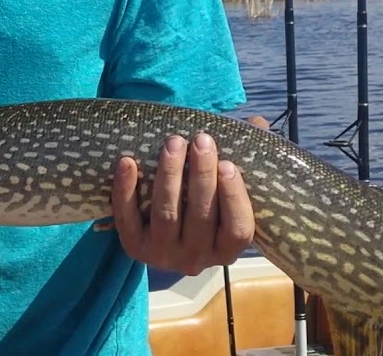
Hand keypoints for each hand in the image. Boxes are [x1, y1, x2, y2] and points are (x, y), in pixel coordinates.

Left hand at [110, 115, 268, 275]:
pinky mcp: (135, 247)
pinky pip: (127, 219)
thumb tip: (256, 122)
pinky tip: (128, 162)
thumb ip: (247, 158)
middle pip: (200, 218)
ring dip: (169, 176)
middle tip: (201, 140)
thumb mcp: (229, 185)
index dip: (234, 197)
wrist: (167, 232)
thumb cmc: (207, 200)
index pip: (237, 230)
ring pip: (166, 216)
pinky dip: (126, 190)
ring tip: (174, 143)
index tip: (228, 163)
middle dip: (200, 176)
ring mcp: (163, 255)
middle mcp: (197, 259)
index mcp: (227, 249)